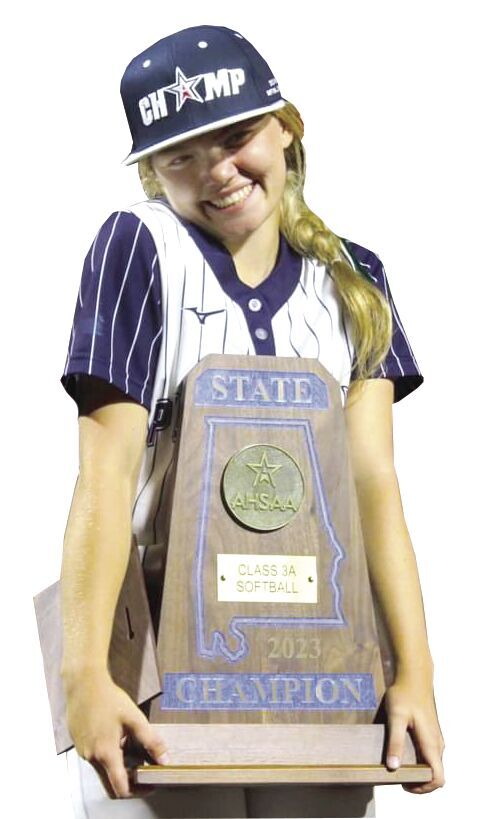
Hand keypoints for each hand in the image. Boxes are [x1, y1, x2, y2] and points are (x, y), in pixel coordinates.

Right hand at [64, 669, 168, 797]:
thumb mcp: (134, 718)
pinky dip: (106, 757)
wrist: (83, 683)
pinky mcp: (78, 743)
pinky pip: (93, 758)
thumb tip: (164, 759)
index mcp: (106, 753)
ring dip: (117, 767)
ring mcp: (82, 751)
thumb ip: (150, 740)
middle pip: (109, 784)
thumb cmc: (108, 697)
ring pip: (101, 770)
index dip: (137, 791)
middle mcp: (91, 757)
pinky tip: (116, 739)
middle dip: (128, 783)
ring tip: (132, 750)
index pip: (120, 788)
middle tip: (143, 773)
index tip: (149, 785)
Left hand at [384, 677, 444, 792]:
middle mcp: (437, 744)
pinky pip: (428, 754)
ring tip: (397, 764)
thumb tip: (393, 767)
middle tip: (397, 775)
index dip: (423, 788)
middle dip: (418, 781)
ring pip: (432, 764)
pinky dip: (418, 760)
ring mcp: (435, 738)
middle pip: (435, 774)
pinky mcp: (430, 733)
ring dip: (418, 770)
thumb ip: (395, 742)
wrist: (414, 676)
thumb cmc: (404, 694)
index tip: (404, 783)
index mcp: (431, 744)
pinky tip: (401, 751)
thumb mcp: (396, 717)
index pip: (438, 778)